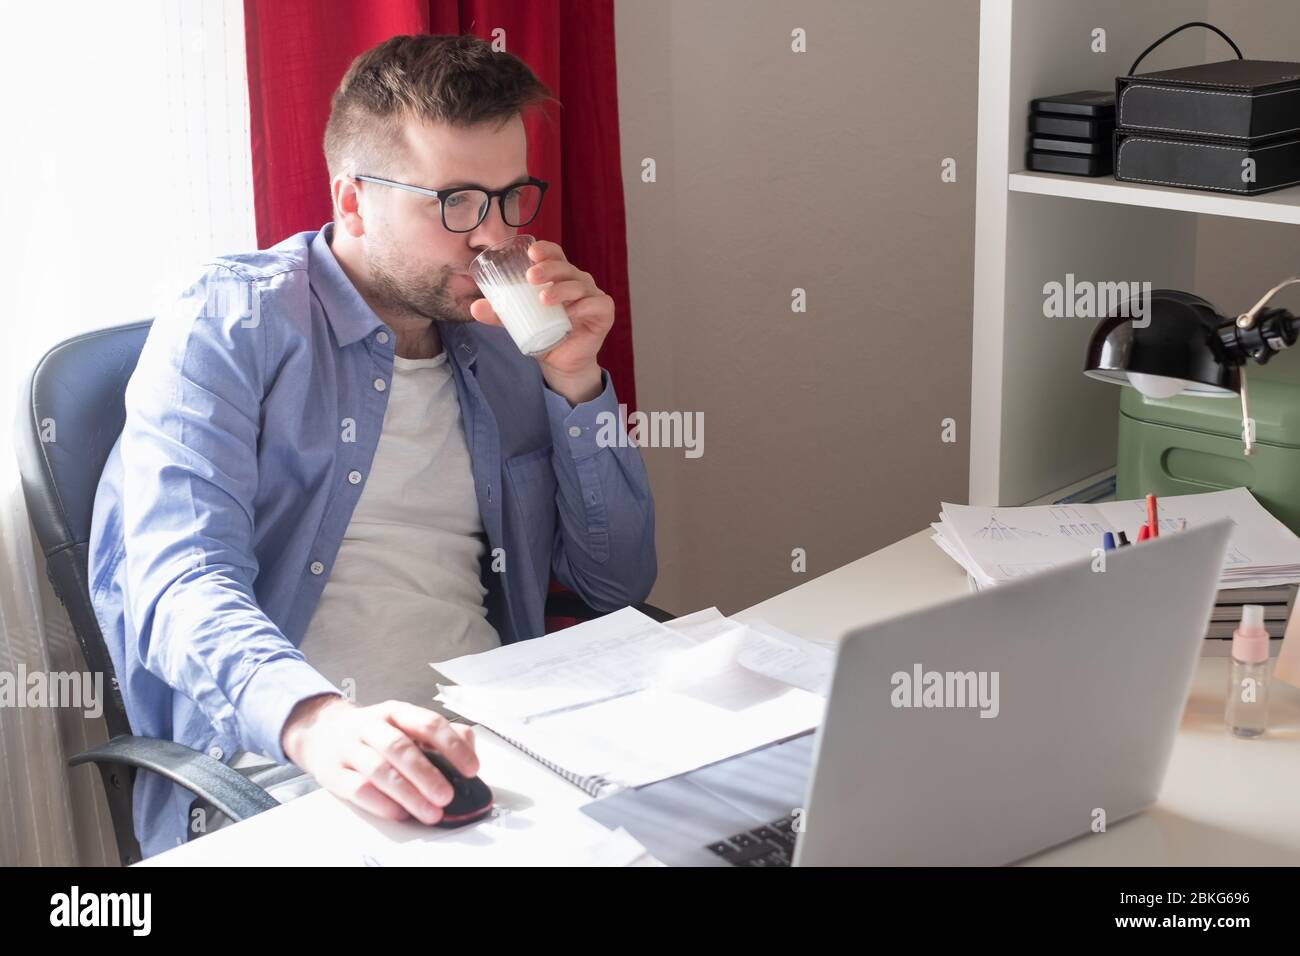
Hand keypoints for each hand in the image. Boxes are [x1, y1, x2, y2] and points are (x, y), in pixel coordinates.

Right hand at [280, 694, 478, 825]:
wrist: (321, 732)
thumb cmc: (375, 733)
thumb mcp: (406, 724)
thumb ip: (440, 736)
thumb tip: (469, 750)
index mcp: (396, 712)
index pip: (427, 723)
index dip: (452, 747)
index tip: (471, 769)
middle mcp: (371, 726)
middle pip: (399, 747)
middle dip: (427, 774)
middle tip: (447, 795)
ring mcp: (349, 749)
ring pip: (378, 770)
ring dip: (408, 793)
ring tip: (430, 811)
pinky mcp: (333, 773)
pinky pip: (357, 789)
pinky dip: (381, 803)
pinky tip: (400, 813)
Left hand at [470, 239, 610, 403]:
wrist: (561, 362)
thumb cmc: (542, 334)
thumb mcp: (517, 323)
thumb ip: (499, 314)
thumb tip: (475, 307)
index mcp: (559, 276)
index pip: (555, 254)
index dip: (545, 250)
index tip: (531, 253)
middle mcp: (577, 281)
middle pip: (566, 267)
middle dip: (549, 268)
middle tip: (530, 277)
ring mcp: (592, 296)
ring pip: (580, 284)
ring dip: (562, 289)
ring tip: (543, 299)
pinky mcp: (603, 313)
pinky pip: (598, 304)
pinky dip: (585, 306)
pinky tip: (572, 312)